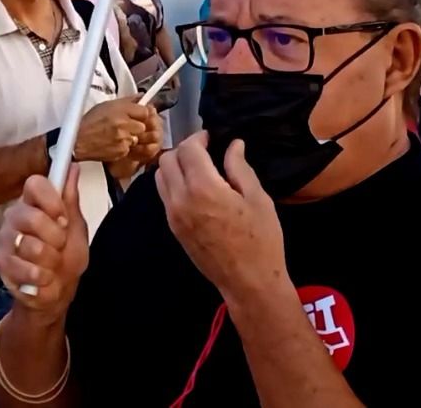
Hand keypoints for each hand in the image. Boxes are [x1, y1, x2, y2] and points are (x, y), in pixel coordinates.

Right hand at [0, 167, 88, 324]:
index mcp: (35, 204)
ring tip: (50, 265)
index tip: (63, 219)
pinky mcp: (1, 261)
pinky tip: (41, 277)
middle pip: (32, 216)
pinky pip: (25, 267)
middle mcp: (15, 216)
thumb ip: (71, 199)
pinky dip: (41, 277)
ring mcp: (5, 238)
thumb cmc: (67, 259)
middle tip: (59, 247)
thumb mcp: (76, 228)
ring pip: (31, 246)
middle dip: (55, 238)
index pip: (34, 184)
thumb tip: (74, 168)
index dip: (51, 201)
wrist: (57, 293)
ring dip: (50, 261)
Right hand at [74, 99, 153, 163]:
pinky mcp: (122, 151)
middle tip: (123, 127)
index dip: (140, 114)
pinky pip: (129, 148)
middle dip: (135, 127)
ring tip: (115, 135)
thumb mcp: (106, 105)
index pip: (145, 111)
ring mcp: (123, 138)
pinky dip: (122, 147)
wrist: (78, 141)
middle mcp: (123, 123)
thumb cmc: (89, 123)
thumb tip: (140, 97)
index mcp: (120, 110)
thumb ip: (126, 101)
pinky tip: (112, 142)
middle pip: (142, 126)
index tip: (135, 116)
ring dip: (129, 137)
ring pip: (136, 138)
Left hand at [156, 133, 286, 300]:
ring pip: (160, 177)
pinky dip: (173, 183)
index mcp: (204, 188)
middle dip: (183, 149)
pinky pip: (164, 195)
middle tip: (204, 151)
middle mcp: (181, 199)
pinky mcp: (173, 228)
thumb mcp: (258, 199)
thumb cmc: (261, 241)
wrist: (248, 282)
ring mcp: (173, 215)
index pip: (187, 149)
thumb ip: (240, 168)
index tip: (211, 138)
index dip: (198, 138)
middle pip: (166, 159)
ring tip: (198, 168)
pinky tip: (194, 187)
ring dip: (174, 166)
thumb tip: (233, 145)